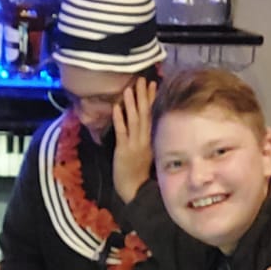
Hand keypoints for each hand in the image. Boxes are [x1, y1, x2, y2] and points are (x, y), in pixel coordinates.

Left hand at [111, 78, 157, 202]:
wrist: (134, 190)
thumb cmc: (139, 172)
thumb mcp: (147, 152)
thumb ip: (147, 137)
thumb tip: (148, 123)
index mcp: (152, 139)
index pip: (153, 115)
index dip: (152, 99)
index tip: (154, 84)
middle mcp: (145, 140)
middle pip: (145, 114)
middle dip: (143, 96)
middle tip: (142, 79)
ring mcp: (134, 145)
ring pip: (134, 120)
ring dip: (131, 104)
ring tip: (129, 88)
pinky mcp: (123, 150)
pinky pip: (122, 132)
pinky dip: (119, 119)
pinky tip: (116, 107)